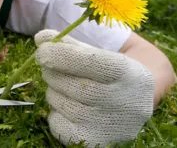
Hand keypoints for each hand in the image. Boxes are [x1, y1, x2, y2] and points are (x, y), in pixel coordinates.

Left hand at [33, 29, 154, 146]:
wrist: (137, 102)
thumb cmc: (111, 73)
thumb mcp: (98, 53)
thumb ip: (69, 44)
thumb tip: (40, 38)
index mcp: (127, 73)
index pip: (88, 62)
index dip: (60, 54)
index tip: (42, 50)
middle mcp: (123, 102)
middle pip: (72, 84)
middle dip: (52, 72)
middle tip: (49, 67)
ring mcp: (109, 125)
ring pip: (61, 103)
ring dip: (53, 91)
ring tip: (63, 87)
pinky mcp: (95, 142)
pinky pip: (58, 125)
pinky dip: (54, 113)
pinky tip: (66, 106)